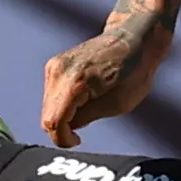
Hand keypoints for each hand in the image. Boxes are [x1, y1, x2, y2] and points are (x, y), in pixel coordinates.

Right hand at [40, 16, 171, 147]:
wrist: (133, 39)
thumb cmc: (132, 71)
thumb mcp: (116, 104)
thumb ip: (86, 118)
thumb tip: (67, 128)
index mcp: (75, 82)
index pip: (54, 122)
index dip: (63, 139)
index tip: (77, 141)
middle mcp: (59, 71)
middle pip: (47, 117)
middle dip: (62, 129)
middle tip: (82, 132)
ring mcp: (54, 66)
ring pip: (47, 108)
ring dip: (62, 117)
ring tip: (88, 111)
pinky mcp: (55, 64)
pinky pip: (51, 95)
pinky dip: (61, 105)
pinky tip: (81, 101)